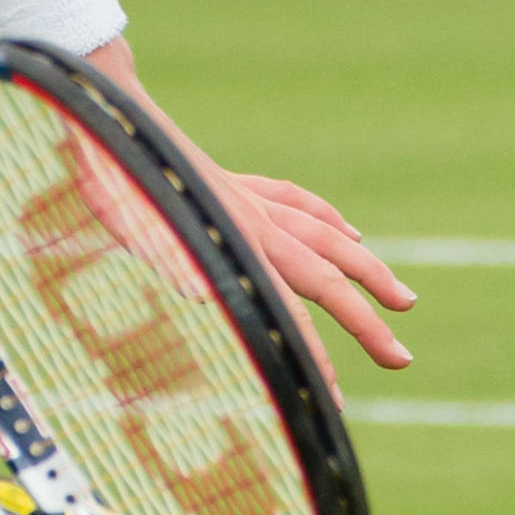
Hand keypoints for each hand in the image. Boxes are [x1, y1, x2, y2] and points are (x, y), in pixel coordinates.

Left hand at [82, 44, 411, 385]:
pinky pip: (296, 202)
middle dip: (365, 321)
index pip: (285, 313)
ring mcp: (250, 199)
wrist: (111, 116)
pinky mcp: (237, 184)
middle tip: (401, 360)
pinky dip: (327, 219)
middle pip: (325, 277)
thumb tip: (198, 290)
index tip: (331, 398)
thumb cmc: (114, 182)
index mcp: (232, 243)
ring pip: (325, 236)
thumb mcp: (133, 230)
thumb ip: (169, 258)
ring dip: (367, 270)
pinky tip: (348, 233)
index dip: (311, 356)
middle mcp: (255, 221)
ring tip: (402, 299)